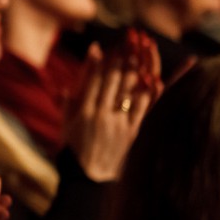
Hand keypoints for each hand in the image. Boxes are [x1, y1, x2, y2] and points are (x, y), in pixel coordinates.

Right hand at [66, 36, 161, 180]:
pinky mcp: (133, 131)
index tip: (107, 47)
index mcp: (84, 112)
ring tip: (143, 51)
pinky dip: (149, 90)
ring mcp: (119, 123)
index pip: (94, 79)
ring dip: (137, 68)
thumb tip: (68, 84)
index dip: (102, 61)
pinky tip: (153, 76)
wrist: (88, 177)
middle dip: (121, 58)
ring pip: (130, 89)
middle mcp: (102, 114)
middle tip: (129, 42)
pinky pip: (144, 106)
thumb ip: (68, 102)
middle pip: (114, 80)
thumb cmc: (73, 150)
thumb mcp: (66, 124)